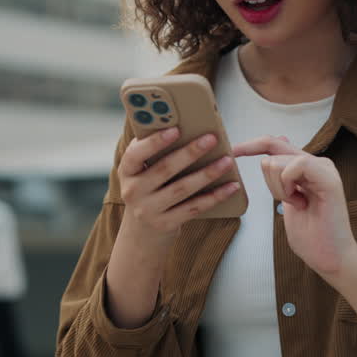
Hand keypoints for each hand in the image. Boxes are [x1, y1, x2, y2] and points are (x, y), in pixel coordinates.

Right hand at [116, 127, 241, 245]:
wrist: (142, 232)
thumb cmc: (147, 189)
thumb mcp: (141, 171)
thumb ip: (152, 151)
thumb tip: (179, 123)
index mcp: (127, 170)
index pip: (135, 153)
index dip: (154, 142)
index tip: (175, 129)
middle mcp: (133, 191)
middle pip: (165, 169)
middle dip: (190, 153)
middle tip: (211, 139)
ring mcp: (149, 210)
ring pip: (182, 189)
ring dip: (207, 174)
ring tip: (227, 161)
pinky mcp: (166, 224)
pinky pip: (194, 208)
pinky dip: (214, 197)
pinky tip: (230, 186)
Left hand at [234, 135, 356, 280]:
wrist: (330, 259)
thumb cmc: (311, 237)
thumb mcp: (286, 200)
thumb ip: (280, 176)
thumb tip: (276, 148)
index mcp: (305, 167)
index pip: (274, 144)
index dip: (252, 145)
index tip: (233, 151)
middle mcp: (316, 163)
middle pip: (272, 151)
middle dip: (269, 182)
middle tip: (289, 202)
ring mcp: (324, 168)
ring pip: (277, 162)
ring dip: (279, 190)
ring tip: (299, 205)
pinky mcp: (329, 178)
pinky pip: (296, 166)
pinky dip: (288, 187)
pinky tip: (301, 202)